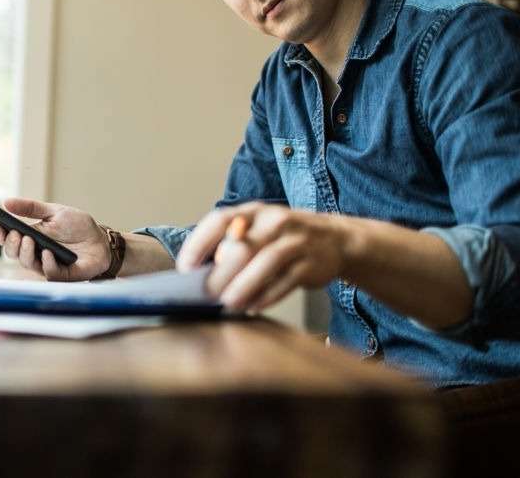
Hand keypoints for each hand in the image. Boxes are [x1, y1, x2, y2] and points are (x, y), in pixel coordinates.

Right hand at [0, 198, 110, 280]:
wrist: (100, 239)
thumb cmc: (77, 226)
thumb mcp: (53, 211)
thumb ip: (31, 208)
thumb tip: (6, 202)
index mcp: (30, 236)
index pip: (8, 239)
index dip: (0, 235)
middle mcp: (34, 253)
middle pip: (13, 253)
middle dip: (11, 244)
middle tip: (16, 234)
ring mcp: (46, 265)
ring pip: (27, 264)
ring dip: (25, 253)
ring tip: (29, 240)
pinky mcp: (61, 275)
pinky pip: (49, 273)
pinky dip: (47, 263)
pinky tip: (47, 253)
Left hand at [177, 202, 348, 311]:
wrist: (334, 239)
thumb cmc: (282, 238)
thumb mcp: (257, 230)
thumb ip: (230, 245)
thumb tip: (196, 274)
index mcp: (252, 212)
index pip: (219, 221)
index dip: (199, 244)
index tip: (186, 268)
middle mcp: (273, 221)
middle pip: (242, 247)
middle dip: (221, 274)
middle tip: (206, 295)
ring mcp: (295, 241)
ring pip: (266, 263)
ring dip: (244, 286)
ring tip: (228, 304)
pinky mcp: (311, 263)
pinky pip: (287, 281)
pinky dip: (268, 296)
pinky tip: (253, 307)